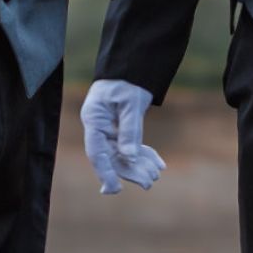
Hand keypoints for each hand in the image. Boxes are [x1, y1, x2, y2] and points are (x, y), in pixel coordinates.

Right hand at [80, 78, 165, 194]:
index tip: (114, 189)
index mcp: (94, 118)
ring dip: (139, 165)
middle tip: (149, 182)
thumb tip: (130, 157)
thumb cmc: (128, 78)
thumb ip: (130, 129)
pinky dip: (145, 155)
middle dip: (130, 170)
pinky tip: (158, 164)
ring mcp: (109, 128)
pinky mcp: (121, 128)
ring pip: (123, 154)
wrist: (132, 64)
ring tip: (155, 174)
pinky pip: (131, 146)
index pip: (96, 151)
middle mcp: (99, 126)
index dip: (104, 172)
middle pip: (111, 156)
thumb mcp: (131, 101)